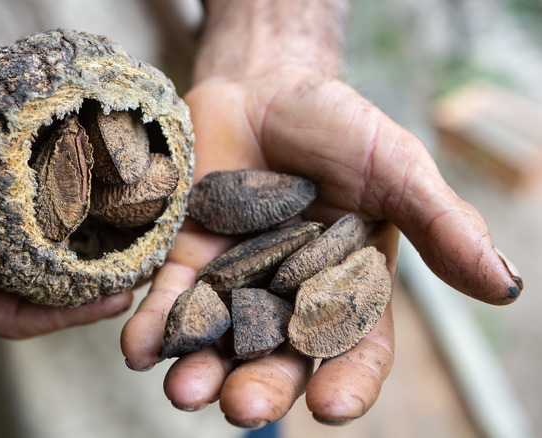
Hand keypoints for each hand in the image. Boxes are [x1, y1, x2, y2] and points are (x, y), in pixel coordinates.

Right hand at [0, 81, 131, 337]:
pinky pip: (30, 255)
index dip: (65, 315)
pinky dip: (63, 247)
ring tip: (134, 256)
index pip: (11, 319)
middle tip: (141, 276)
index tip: (114, 299)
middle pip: (35, 305)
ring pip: (35, 282)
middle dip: (87, 297)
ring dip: (82, 274)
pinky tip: (99, 229)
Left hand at [121, 66, 521, 425]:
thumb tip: (507, 285)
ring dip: (198, 370)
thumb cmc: (338, 126)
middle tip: (242, 407)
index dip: (347, 382)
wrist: (264, 86)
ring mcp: (232, 282)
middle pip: (277, 357)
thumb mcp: (396, 168)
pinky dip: (153, 325)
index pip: (353, 350)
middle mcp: (287, 297)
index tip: (331, 406)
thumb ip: (442, 224)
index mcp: (346, 288)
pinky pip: (168, 299)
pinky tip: (139, 348)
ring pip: (218, 341)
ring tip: (184, 390)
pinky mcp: (184, 259)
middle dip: (260, 387)